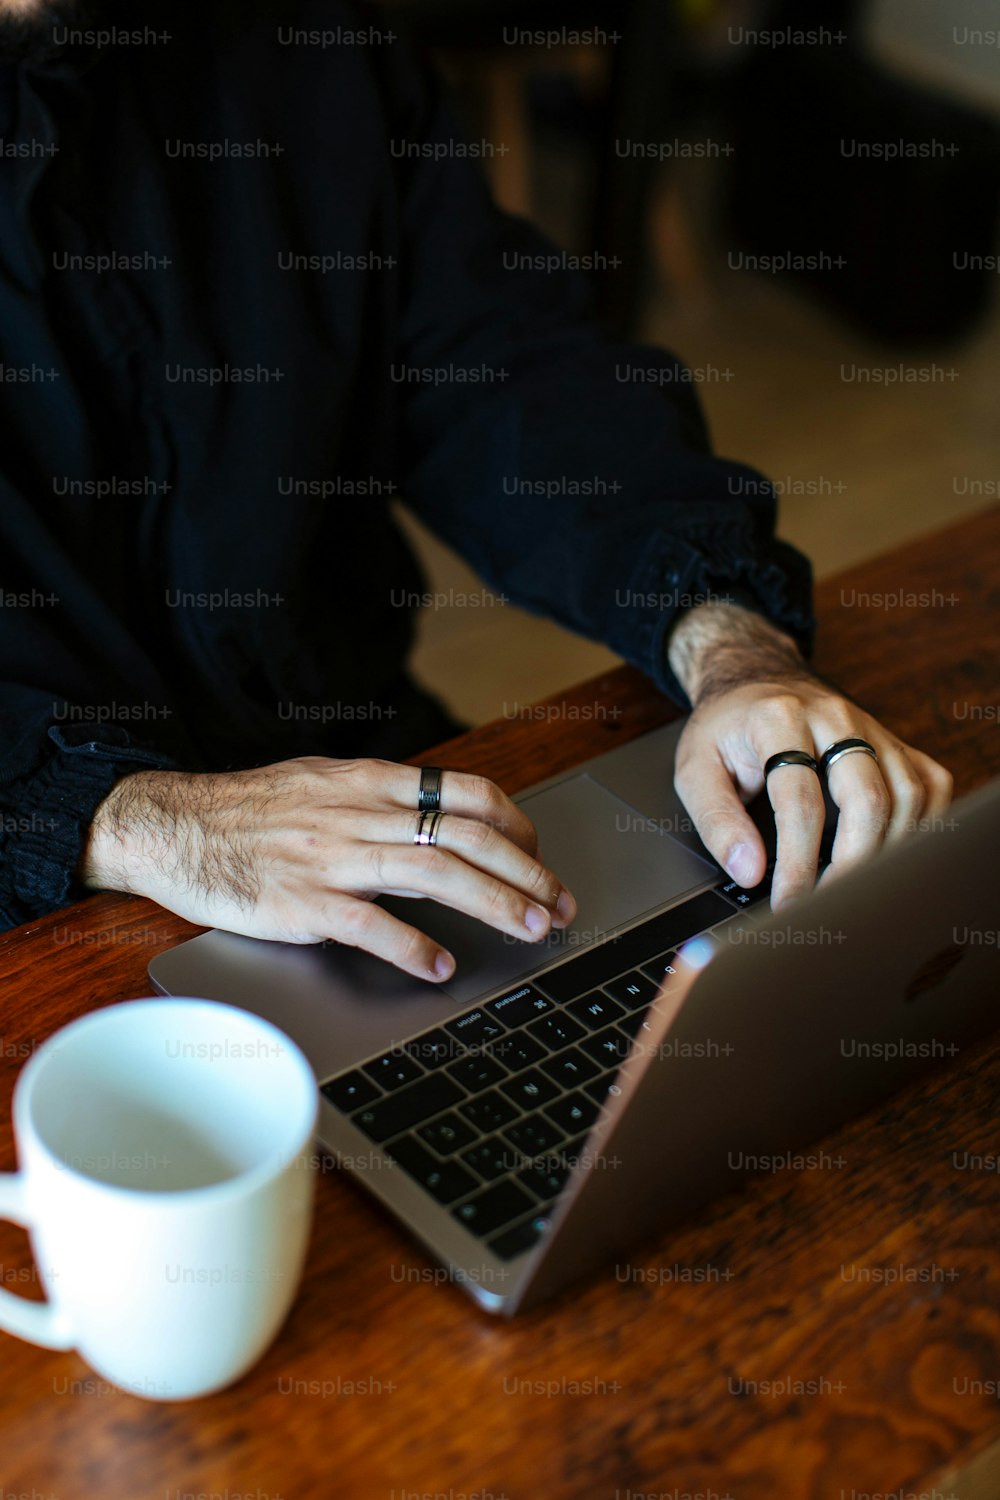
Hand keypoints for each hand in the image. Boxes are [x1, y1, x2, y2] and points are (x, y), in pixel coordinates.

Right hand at [79, 757, 576, 979]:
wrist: (173, 827)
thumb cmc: (247, 812)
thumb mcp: (323, 784)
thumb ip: (381, 803)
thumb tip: (441, 825)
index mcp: (368, 782)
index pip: (465, 793)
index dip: (516, 825)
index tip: (538, 854)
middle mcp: (360, 814)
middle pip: (466, 835)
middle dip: (526, 869)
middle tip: (559, 902)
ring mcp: (332, 857)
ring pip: (435, 874)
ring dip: (495, 903)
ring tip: (531, 929)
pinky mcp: (302, 901)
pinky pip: (370, 924)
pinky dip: (413, 946)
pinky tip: (439, 966)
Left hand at [667, 602, 952, 909]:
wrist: (756, 680)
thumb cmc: (726, 729)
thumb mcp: (695, 768)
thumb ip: (717, 820)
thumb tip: (749, 870)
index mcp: (778, 719)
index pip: (800, 800)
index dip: (798, 862)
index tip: (789, 902)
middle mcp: (833, 717)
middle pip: (867, 797)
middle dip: (853, 864)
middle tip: (828, 903)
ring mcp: (871, 727)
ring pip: (907, 794)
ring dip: (887, 851)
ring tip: (854, 887)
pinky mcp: (894, 741)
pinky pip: (929, 785)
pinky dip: (921, 827)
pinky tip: (892, 853)